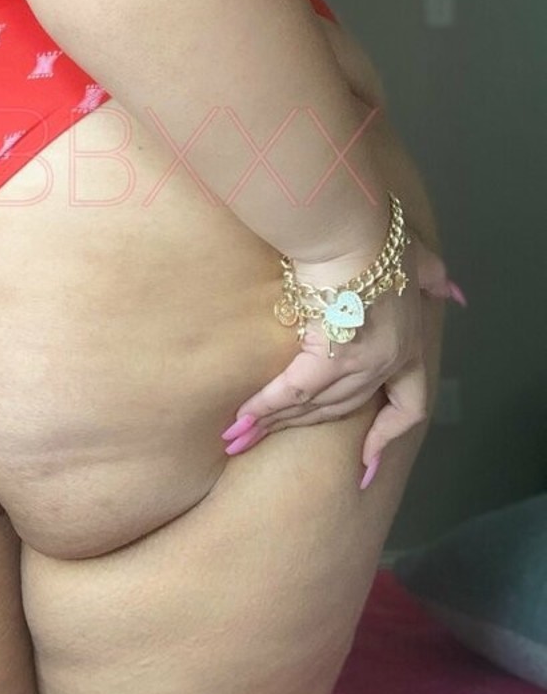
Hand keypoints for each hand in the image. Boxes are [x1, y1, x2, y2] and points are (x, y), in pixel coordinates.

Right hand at [221, 236, 462, 484]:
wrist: (351, 232)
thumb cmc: (381, 238)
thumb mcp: (419, 259)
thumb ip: (433, 278)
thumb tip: (454, 293)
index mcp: (409, 347)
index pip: (408, 406)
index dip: (387, 434)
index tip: (367, 460)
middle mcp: (384, 365)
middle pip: (345, 408)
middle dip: (304, 425)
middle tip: (270, 438)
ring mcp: (356, 366)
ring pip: (314, 405)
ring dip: (275, 422)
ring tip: (241, 435)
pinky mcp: (325, 358)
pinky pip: (292, 392)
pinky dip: (264, 407)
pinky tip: (240, 420)